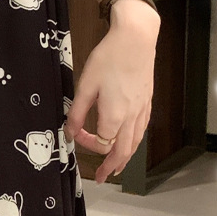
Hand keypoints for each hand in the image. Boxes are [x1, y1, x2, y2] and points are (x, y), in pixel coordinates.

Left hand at [63, 1, 158, 182]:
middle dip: (112, 166)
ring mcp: (142, 110)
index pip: (101, 142)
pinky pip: (142, 130)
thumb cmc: (109, 58)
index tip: (76, 133)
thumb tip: (68, 133)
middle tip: (104, 177)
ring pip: (136, 143)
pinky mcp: (148, 101)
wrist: (136, 38)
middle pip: (123, 151)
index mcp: (115, 115)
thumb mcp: (86, 84)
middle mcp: (132, 117)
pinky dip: (135, 142)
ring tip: (119, 167)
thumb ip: (77, 112)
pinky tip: (131, 141)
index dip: (86, 143)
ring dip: (126, 158)